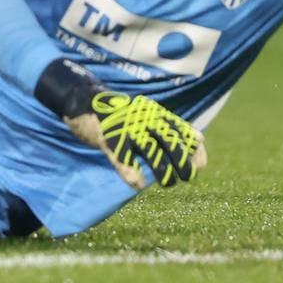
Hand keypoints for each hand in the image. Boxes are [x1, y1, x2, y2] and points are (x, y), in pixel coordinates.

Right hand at [36, 58, 203, 190]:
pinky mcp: (107, 135)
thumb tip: (200, 141)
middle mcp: (144, 118)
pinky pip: (122, 156)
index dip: (195, 149)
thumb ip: (169, 127)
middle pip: (170, 142)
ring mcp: (126, 126)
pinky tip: (138, 183)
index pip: (182, 131)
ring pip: (151, 151)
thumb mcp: (146, 115)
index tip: (200, 165)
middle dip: (183, 163)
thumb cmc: (119, 114)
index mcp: (155, 114)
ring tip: (168, 183)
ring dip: (163, 170)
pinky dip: (131, 171)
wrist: (83, 98)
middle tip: (185, 178)